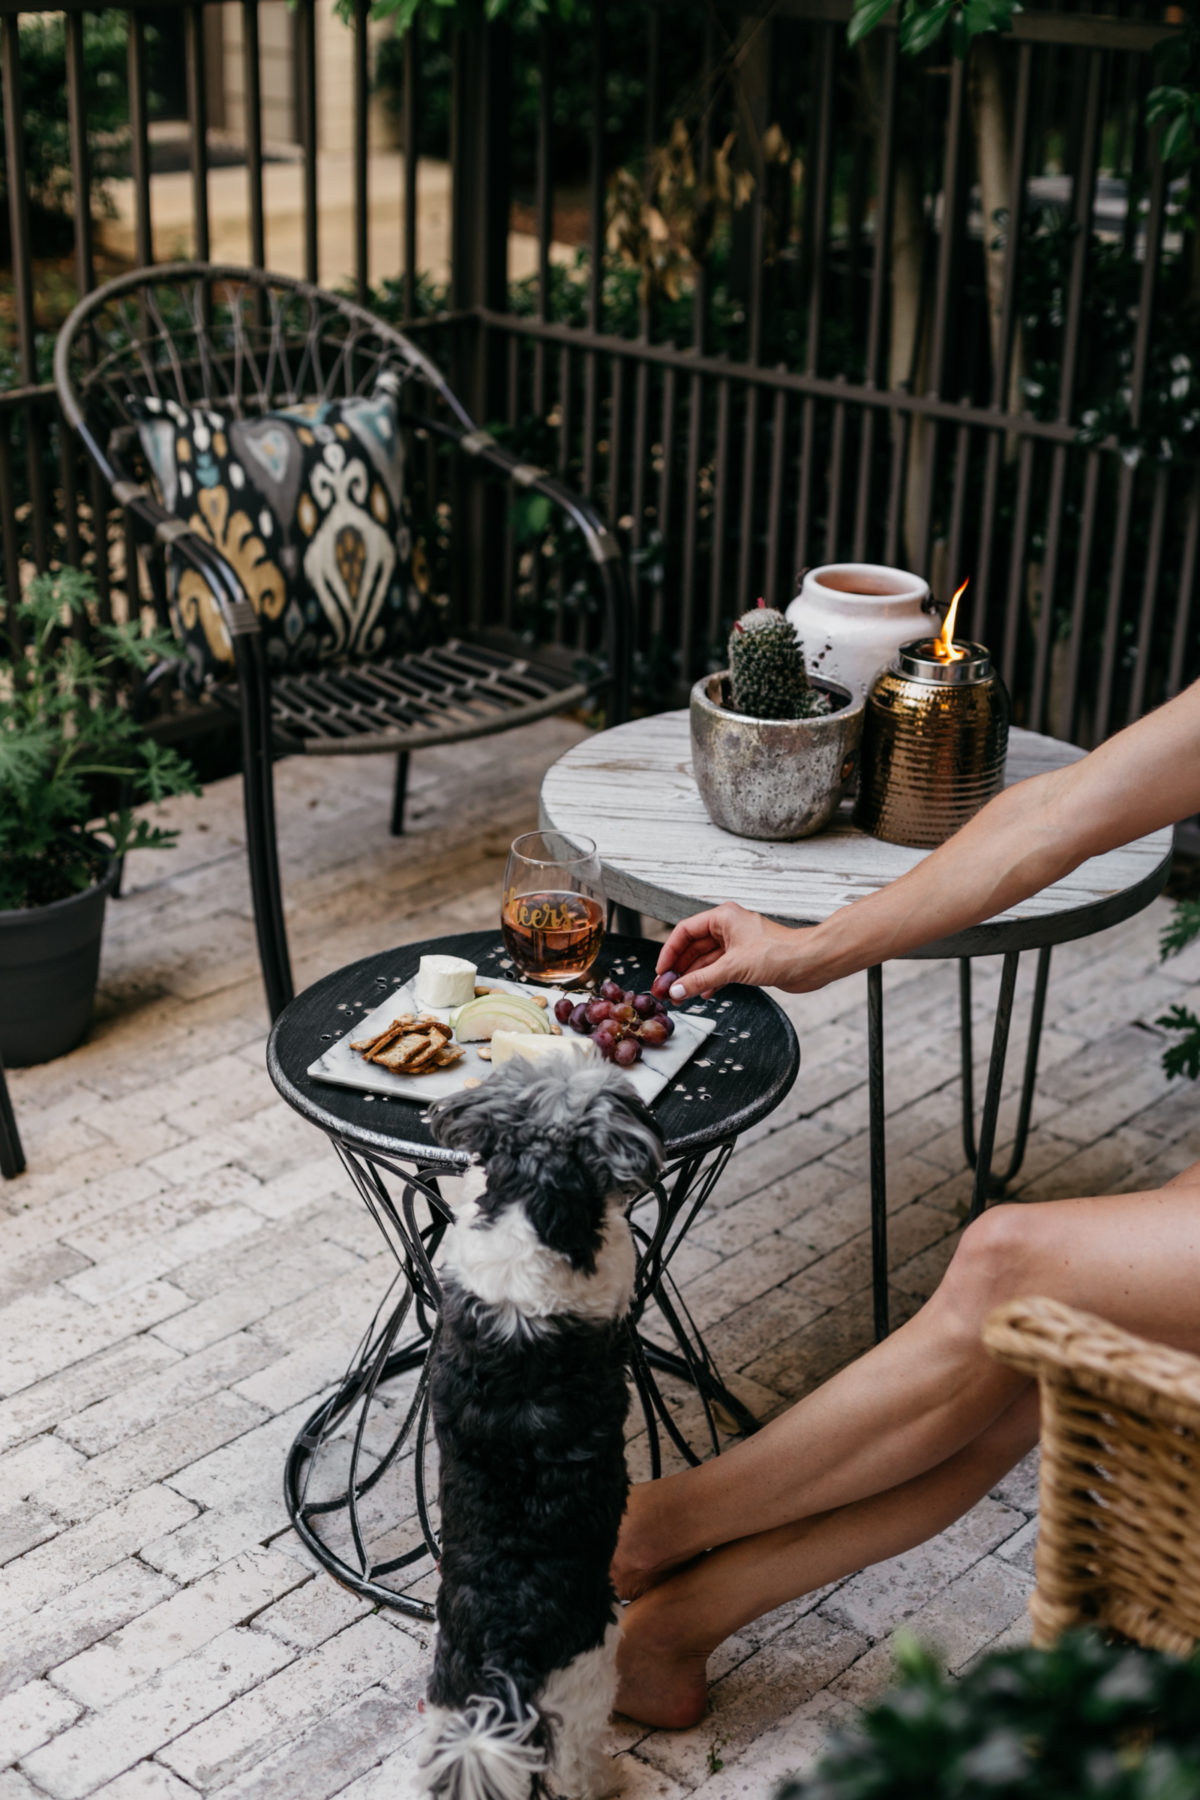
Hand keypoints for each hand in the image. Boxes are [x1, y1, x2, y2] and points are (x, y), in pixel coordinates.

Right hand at [655, 903, 802, 1000]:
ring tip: (680, 995)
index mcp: (723, 917)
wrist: (810, 962)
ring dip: (693, 977)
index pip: (685, 931)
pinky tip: (703, 993)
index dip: (670, 951)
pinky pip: (720, 970)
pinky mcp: (746, 960)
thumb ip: (701, 979)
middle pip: (693, 947)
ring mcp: (738, 944)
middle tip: (666, 987)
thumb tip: (677, 989)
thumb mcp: (733, 967)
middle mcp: (728, 928)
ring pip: (706, 960)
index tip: (661, 971)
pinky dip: (710, 981)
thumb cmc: (780, 952)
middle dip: (680, 968)